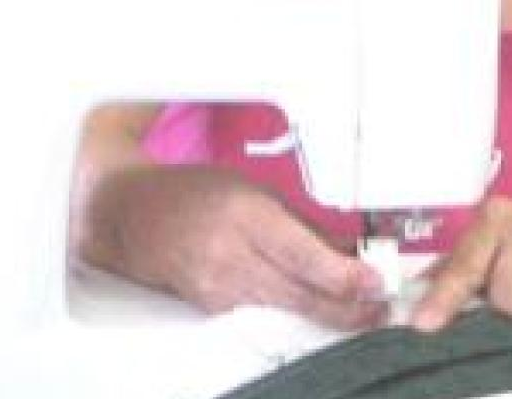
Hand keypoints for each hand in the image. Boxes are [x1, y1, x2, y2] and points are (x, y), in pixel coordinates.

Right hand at [86, 165, 387, 329]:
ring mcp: (216, 289)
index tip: (376, 281)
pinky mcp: (210, 310)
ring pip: (285, 313)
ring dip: (326, 315)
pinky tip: (315, 312)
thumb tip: (351, 255)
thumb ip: (303, 226)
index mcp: (245, 216)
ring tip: (359, 312)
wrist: (131, 217)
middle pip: (299, 295)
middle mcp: (229, 256)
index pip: (303, 256)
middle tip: (380, 309)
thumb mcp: (255, 192)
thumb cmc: (196, 194)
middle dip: (347, 308)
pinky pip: (262, 318)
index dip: (344, 276)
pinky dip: (293, 316)